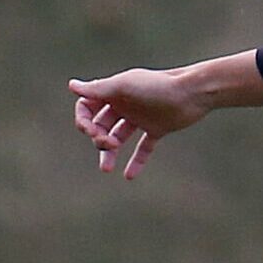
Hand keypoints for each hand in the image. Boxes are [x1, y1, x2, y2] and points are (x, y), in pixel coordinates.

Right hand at [69, 67, 205, 179]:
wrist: (191, 93)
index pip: (87, 107)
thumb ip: (98, 89)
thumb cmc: (157, 87)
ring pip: (119, 137)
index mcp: (114, 92)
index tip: (90, 131)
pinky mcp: (157, 129)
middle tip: (108, 144)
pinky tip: (128, 176)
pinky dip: (136, 161)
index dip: (84, 120)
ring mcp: (141, 117)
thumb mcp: (124, 87)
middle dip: (99, 137)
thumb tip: (71, 86)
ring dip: (110, 153)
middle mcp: (125, 104)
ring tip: (106, 169)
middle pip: (101, 124)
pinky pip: (143, 147)